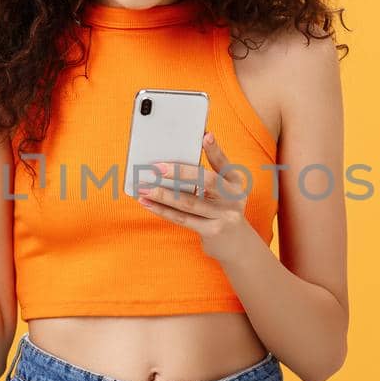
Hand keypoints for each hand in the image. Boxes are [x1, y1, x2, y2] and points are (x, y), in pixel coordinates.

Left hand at [136, 130, 255, 261]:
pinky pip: (182, 219)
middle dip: (180, 172)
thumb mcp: (223, 190)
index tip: (205, 136)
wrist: (237, 244)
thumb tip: (176, 158)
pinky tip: (147, 203)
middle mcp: (234, 197)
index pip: (224, 162)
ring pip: (189, 202)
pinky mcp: (212, 231)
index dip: (215, 149)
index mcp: (235, 182)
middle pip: (206, 181)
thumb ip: (206, 175)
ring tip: (143, 188)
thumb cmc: (222, 209)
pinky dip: (162, 210)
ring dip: (162, 194)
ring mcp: (224, 216)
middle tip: (156, 167)